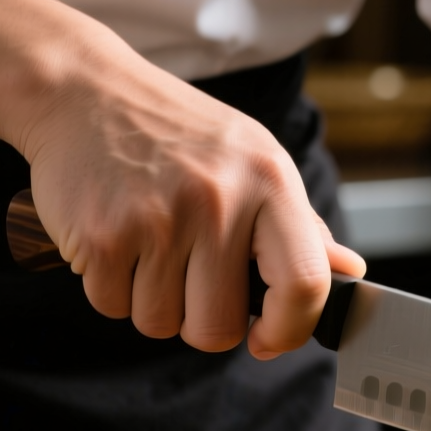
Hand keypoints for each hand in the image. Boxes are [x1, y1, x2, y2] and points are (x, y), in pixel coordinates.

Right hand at [15, 58, 364, 357]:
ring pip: (161, 324)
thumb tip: (349, 272)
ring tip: (151, 245)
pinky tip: (118, 239)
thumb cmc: (179, 134)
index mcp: (270, 180)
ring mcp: (156, 219)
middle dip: (204, 322)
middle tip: (192, 279)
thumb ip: (300, 226)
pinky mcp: (101, 236)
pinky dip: (112, 288)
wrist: (81, 91)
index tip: (267, 339)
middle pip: (219, 328)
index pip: (305, 285)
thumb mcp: (254, 160)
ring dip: (154, 302)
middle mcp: (218, 199)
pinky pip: (113, 308)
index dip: (290, 331)